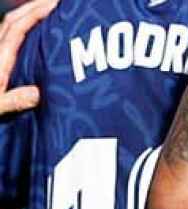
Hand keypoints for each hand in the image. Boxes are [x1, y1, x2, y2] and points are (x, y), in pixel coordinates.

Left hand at [0, 0, 54, 114]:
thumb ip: (14, 101)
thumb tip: (39, 93)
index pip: (16, 28)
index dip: (35, 13)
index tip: (56, 4)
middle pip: (13, 21)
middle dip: (35, 8)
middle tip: (58, 2)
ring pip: (11, 28)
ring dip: (30, 17)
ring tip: (52, 13)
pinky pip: (11, 40)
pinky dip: (26, 31)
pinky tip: (40, 35)